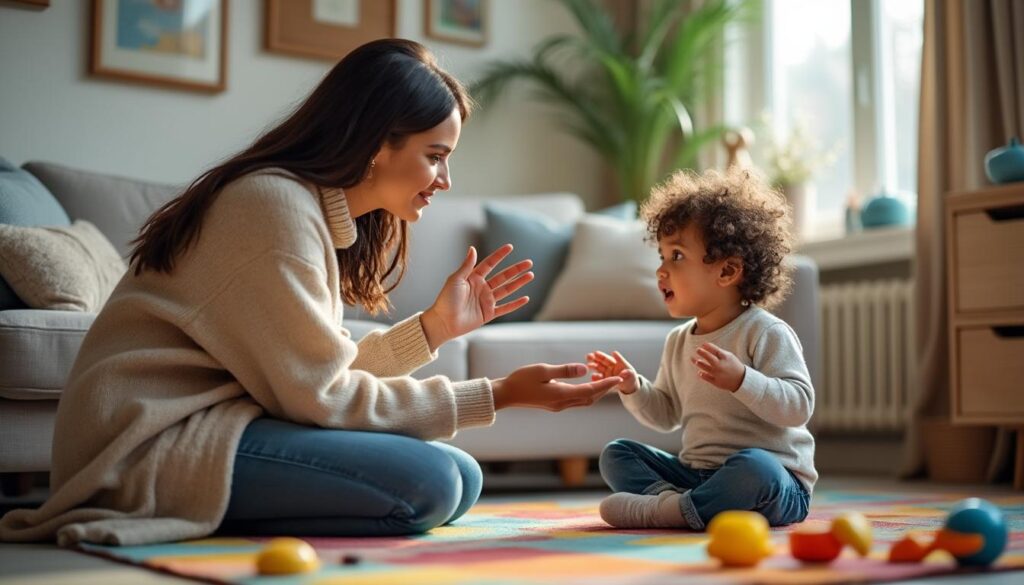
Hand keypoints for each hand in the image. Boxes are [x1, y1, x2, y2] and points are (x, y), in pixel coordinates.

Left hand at [421, 244, 532, 349]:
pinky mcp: (488, 313)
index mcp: (473, 278)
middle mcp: (482, 288)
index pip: (490, 264)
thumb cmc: (446, 300)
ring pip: (507, 290)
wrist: (443, 321)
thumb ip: (467, 266)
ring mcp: (486, 301)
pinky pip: (505, 308)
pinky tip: (525, 298)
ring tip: (531, 275)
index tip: (510, 247)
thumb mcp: (455, 280)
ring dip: (519, 283)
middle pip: (503, 276)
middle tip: (529, 263)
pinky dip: (515, 304)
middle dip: (516, 269)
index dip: (500, 255)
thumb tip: (473, 248)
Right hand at [491, 363, 621, 411]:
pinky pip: (576, 399)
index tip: (619, 378)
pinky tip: (588, 383)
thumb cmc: (522, 380)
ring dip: (597, 391)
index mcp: (561, 395)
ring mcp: (558, 405)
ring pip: (584, 400)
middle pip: (591, 398)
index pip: (590, 391)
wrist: (506, 394)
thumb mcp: (543, 370)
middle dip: (606, 389)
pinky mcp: (554, 404)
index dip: (606, 384)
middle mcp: (562, 403)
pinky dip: (586, 392)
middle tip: (619, 378)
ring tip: (608, 380)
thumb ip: (565, 370)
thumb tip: (585, 369)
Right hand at [586, 350, 639, 393]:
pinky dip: (595, 377)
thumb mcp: (631, 376)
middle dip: (595, 358)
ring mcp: (606, 373)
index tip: (596, 353)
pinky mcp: (602, 380)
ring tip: (588, 365)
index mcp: (617, 363)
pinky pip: (598, 378)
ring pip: (598, 367)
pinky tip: (592, 377)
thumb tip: (626, 372)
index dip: (602, 356)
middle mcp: (610, 366)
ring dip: (593, 365)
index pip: (610, 359)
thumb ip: (629, 374)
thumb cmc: (630, 379)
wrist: (628, 387)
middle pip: (602, 361)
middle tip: (588, 356)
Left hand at [691, 342, 744, 391]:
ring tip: (696, 361)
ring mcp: (718, 374)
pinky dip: (702, 374)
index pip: (715, 350)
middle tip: (697, 350)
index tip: (703, 344)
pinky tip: (700, 372)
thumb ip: (718, 352)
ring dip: (699, 363)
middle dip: (702, 353)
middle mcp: (721, 365)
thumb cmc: (733, 365)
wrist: (741, 380)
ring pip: (705, 367)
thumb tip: (705, 346)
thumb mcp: (729, 356)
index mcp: (726, 358)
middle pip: (709, 358)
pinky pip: (706, 377)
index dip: (708, 346)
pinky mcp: (716, 382)